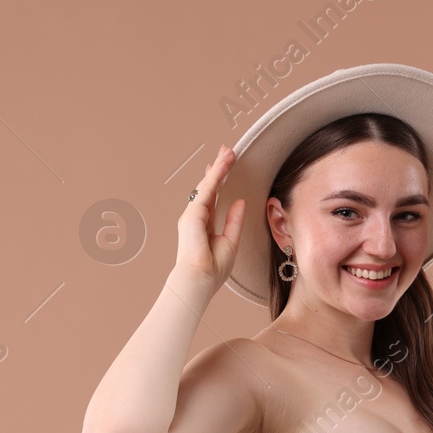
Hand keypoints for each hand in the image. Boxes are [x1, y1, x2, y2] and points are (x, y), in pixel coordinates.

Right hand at [175, 145, 245, 291]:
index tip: (222, 167)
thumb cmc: (212, 269)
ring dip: (218, 167)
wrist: (199, 280)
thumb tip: (240, 201)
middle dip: (217, 169)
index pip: (211, 198)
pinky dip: (216, 175)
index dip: (217, 181)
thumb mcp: (230, 241)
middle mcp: (196, 218)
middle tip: (226, 151)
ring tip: (228, 151)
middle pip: (208, 188)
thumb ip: (234, 221)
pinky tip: (223, 164)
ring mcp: (192, 215)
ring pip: (207, 185)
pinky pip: (207, 190)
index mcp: (204, 226)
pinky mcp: (192, 214)